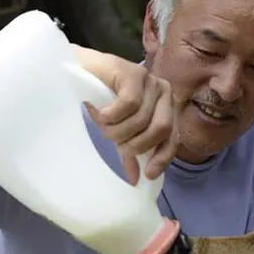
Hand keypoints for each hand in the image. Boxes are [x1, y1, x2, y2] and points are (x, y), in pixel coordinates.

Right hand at [72, 44, 178, 182]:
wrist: (80, 72)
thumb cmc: (103, 101)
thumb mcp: (120, 131)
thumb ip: (132, 152)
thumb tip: (137, 180)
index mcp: (167, 107)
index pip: (173, 138)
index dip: (163, 158)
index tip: (148, 174)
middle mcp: (164, 92)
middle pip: (161, 129)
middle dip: (137, 144)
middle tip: (118, 144)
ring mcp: (150, 80)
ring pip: (141, 119)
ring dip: (118, 130)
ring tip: (104, 126)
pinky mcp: (132, 72)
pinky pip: (129, 103)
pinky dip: (113, 115)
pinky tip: (102, 113)